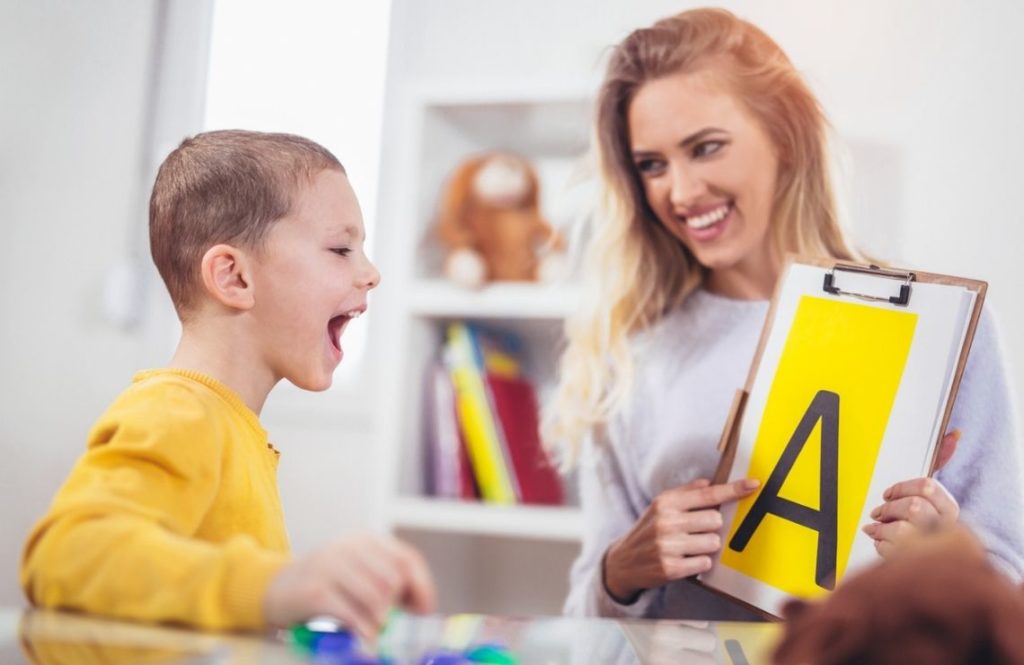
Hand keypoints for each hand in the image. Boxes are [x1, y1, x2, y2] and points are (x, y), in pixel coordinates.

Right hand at [263, 533, 435, 638]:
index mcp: (365, 541)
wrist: (274, 589)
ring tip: (376, 631)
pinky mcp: (316, 590)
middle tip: (394, 624)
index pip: (407, 559)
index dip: (422, 586)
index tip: (424, 610)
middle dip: (399, 607)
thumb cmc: (323, 585)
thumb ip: (384, 581)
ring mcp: (330, 566)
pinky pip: (352, 614)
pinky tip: (364, 637)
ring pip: (376, 597)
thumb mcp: (355, 572)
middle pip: (394, 579)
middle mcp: (349, 548)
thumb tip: (419, 607)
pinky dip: (364, 631)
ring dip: (381, 621)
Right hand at [603, 477, 759, 602]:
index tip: (753, 485)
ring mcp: (668, 546)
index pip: (707, 494)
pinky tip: (685, 560)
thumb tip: (709, 483)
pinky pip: (705, 563)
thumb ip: (685, 493)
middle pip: (716, 520)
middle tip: (695, 532)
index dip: (733, 489)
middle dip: (711, 527)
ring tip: (689, 547)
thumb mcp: (660, 506)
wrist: (623, 561)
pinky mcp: (671, 568)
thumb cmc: (647, 531)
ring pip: (713, 543)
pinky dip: (700, 563)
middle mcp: (666, 522)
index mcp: (665, 502)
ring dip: (707, 546)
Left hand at [862, 430, 960, 556]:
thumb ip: (941, 462)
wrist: (930, 565)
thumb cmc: (927, 522)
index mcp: (950, 510)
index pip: (927, 487)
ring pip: (901, 531)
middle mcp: (945, 530)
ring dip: (881, 528)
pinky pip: (890, 551)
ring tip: (876, 528)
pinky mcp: (915, 566)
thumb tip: (954, 435)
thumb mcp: (933, 494)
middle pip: (913, 508)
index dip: (901, 488)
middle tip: (879, 512)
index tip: (888, 493)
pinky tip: (881, 544)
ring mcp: (932, 550)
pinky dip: (879, 545)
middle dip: (889, 509)